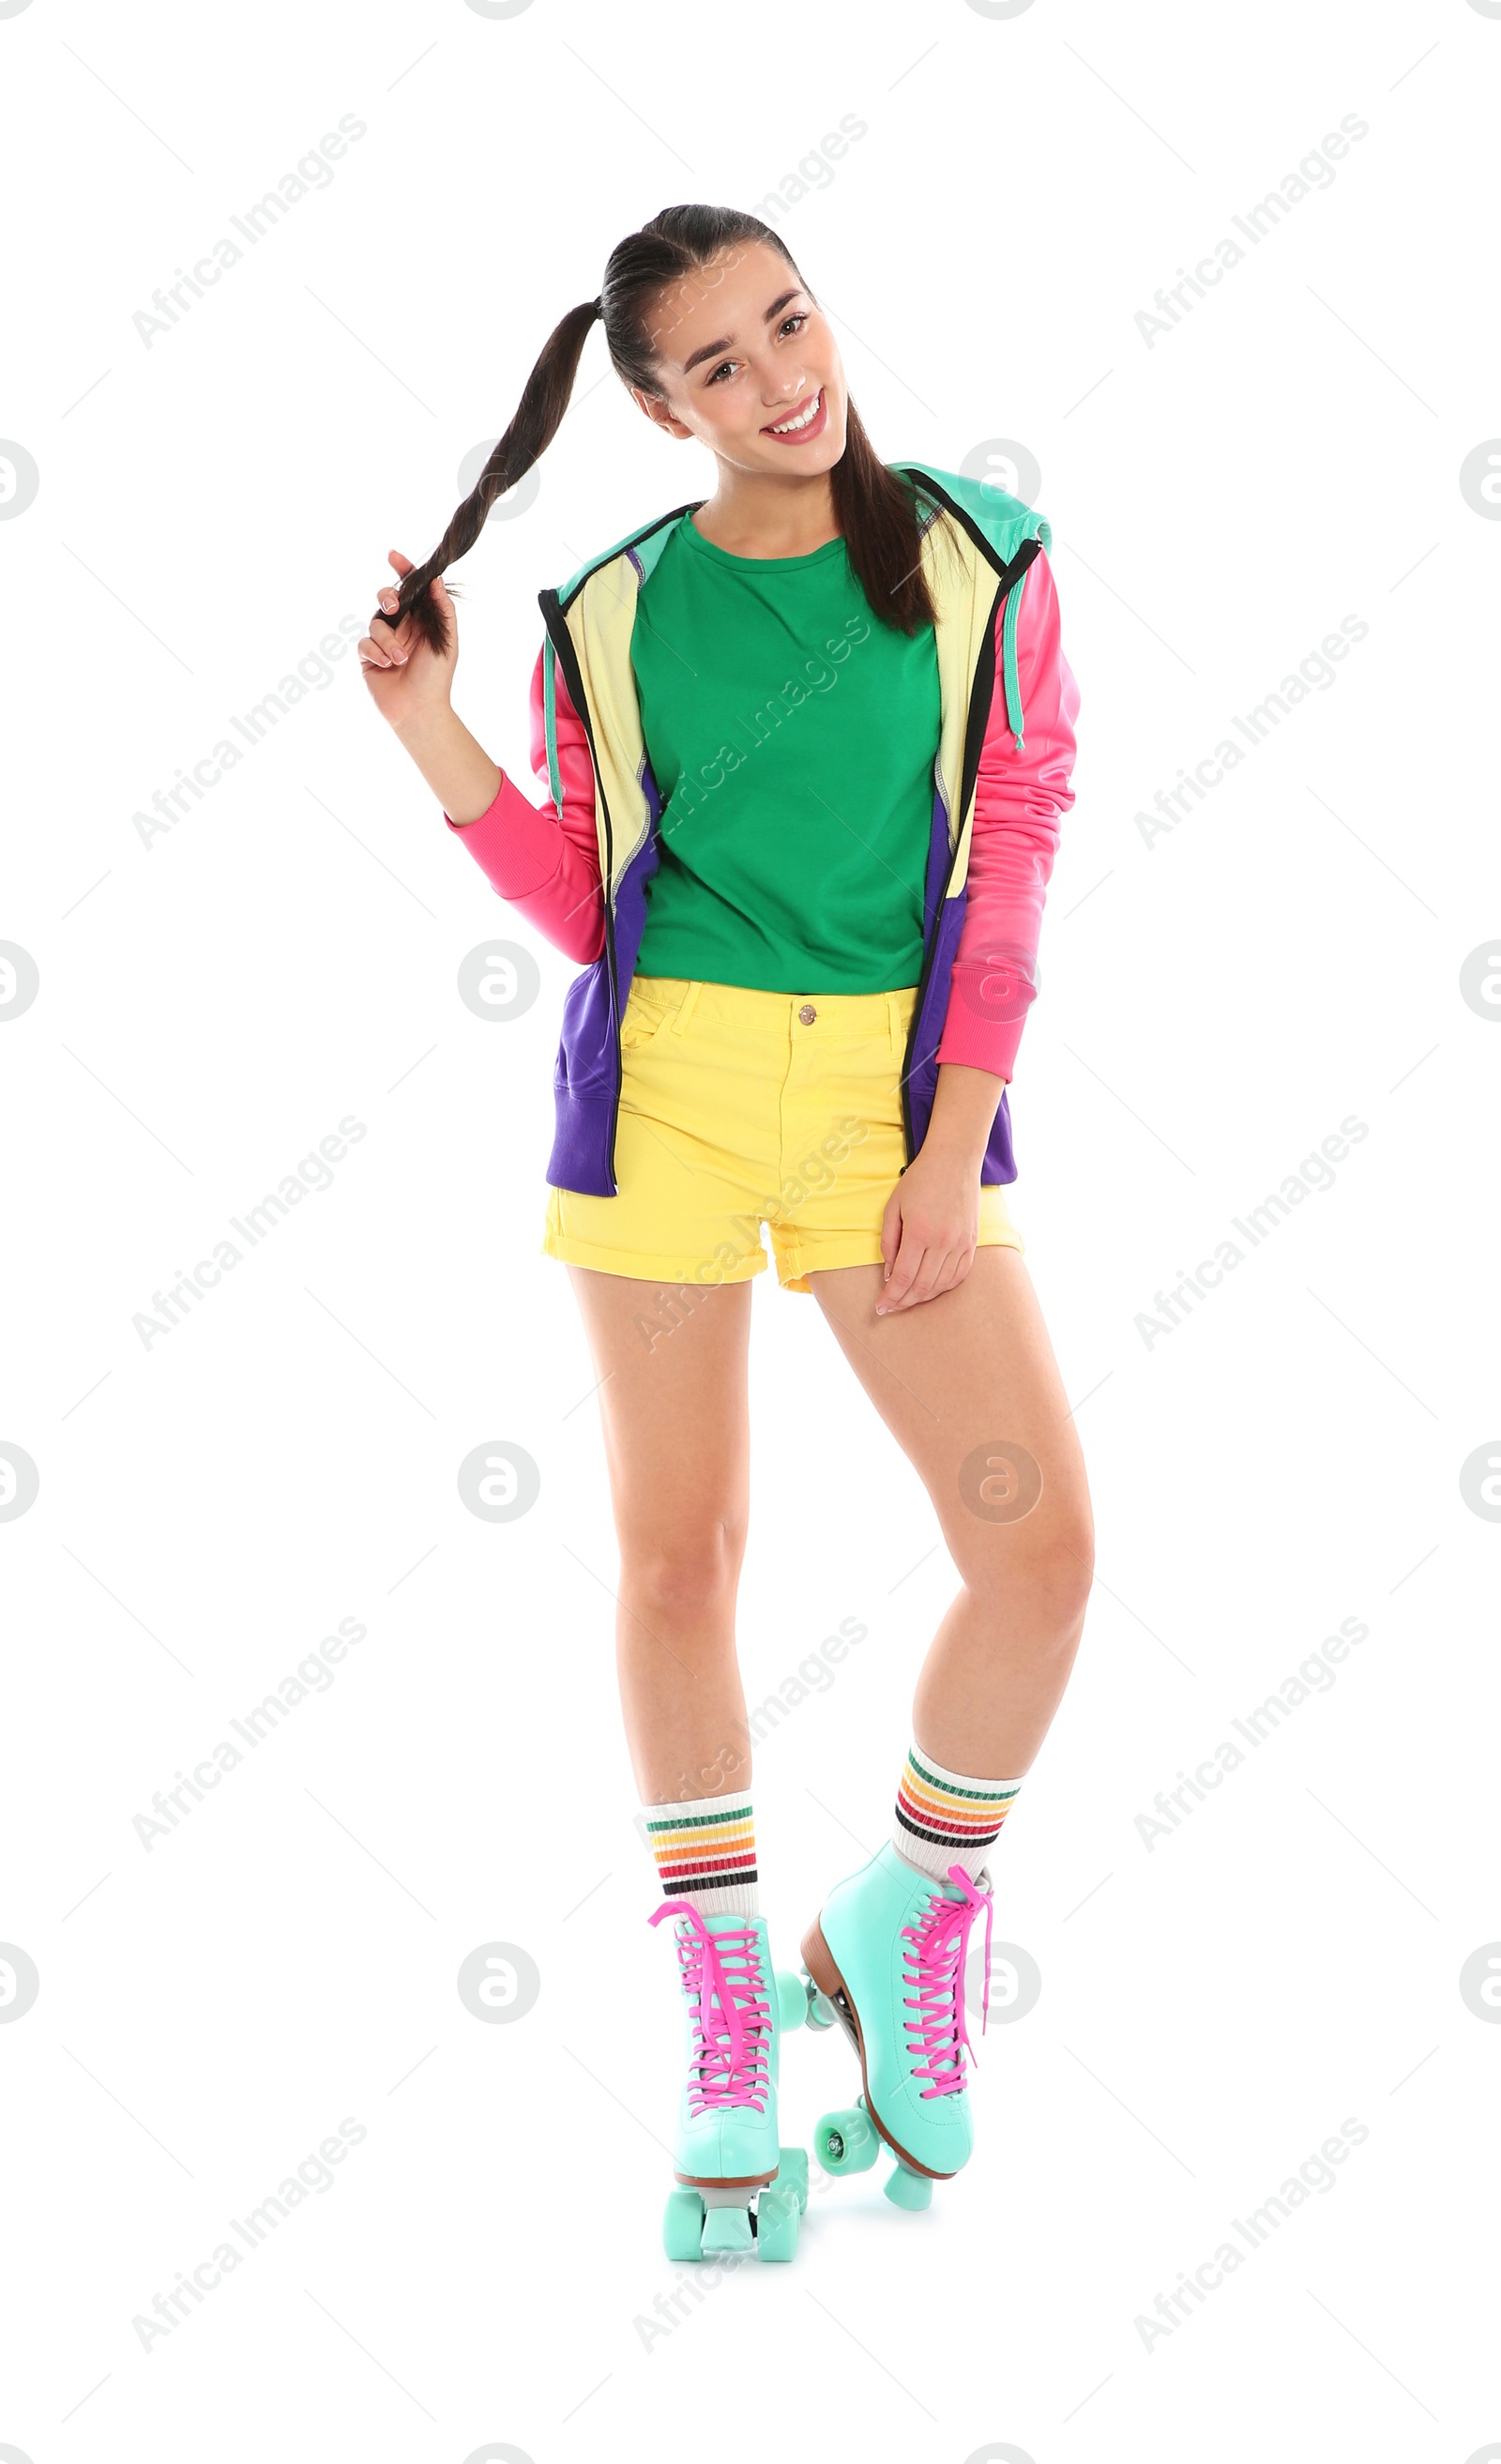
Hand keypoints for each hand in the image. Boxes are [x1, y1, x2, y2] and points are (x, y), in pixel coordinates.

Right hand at [356, 549, 458, 730]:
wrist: (420, 709)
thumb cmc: (436, 676)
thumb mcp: (447, 639)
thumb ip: (442, 609)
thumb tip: (435, 579)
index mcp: (420, 620)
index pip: (410, 589)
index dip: (402, 570)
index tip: (394, 556)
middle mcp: (401, 627)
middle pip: (386, 598)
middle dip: (387, 596)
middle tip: (393, 606)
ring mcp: (383, 641)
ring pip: (375, 623)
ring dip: (389, 641)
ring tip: (400, 659)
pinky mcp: (369, 657)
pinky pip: (365, 643)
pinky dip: (377, 652)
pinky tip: (388, 666)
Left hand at [876, 1142, 982, 1312]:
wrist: (954, 1160)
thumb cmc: (919, 1180)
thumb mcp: (893, 1208)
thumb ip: (889, 1242)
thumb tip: (889, 1274)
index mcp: (919, 1232)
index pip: (903, 1278)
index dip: (891, 1297)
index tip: (881, 1306)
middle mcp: (943, 1242)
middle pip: (922, 1286)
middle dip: (903, 1302)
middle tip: (891, 1307)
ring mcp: (960, 1243)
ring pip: (941, 1285)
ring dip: (922, 1297)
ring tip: (908, 1299)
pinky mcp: (972, 1242)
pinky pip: (959, 1275)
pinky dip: (943, 1287)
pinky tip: (931, 1288)